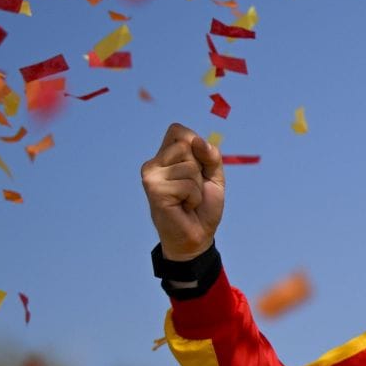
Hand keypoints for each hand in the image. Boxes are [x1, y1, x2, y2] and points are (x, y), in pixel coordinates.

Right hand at [140, 123, 224, 260]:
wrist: (198, 235)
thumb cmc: (203, 206)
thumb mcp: (214, 176)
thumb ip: (211, 155)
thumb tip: (197, 140)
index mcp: (165, 155)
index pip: (179, 130)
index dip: (197, 146)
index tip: (198, 169)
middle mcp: (154, 163)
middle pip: (187, 145)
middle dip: (200, 169)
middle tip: (192, 189)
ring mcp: (151, 175)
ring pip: (189, 166)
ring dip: (197, 187)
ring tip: (188, 200)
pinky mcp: (154, 189)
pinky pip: (187, 184)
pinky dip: (193, 198)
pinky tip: (184, 207)